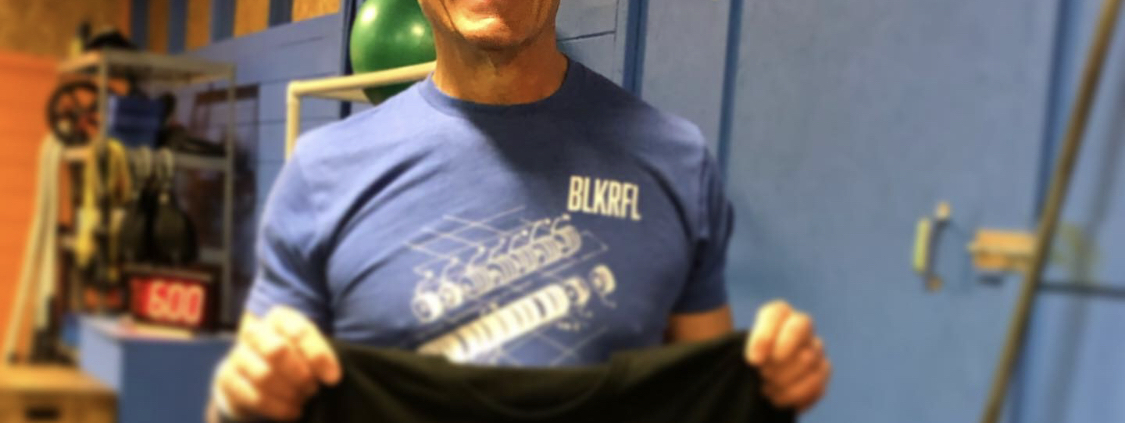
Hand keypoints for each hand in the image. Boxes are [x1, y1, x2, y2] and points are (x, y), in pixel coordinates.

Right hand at [212, 307, 341, 420]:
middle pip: (277, 351)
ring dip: (289, 393)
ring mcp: (237, 354)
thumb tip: (332, 376)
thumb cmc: (292, 358)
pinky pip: (252, 396)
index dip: (318, 356)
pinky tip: (292, 411)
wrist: (256, 374)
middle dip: (300, 375)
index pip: (299, 331)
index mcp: (279, 317)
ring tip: (303, 399)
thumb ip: (319, 356)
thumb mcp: (308, 349)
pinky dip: (277, 408)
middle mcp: (254, 331)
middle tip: (313, 389)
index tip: (333, 378)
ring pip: (263, 376)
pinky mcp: (227, 378)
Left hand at [745, 300, 830, 410]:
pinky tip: (777, 399)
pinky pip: (817, 381)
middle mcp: (801, 325)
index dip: (764, 337)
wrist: (762, 376)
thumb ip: (752, 349)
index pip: (777, 313)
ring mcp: (816, 347)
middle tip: (762, 375)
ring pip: (808, 358)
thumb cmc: (751, 358)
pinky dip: (794, 394)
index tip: (753, 361)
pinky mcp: (823, 370)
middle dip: (777, 359)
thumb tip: (757, 360)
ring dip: (784, 379)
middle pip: (798, 332)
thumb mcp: (743, 349)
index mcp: (779, 313)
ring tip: (766, 389)